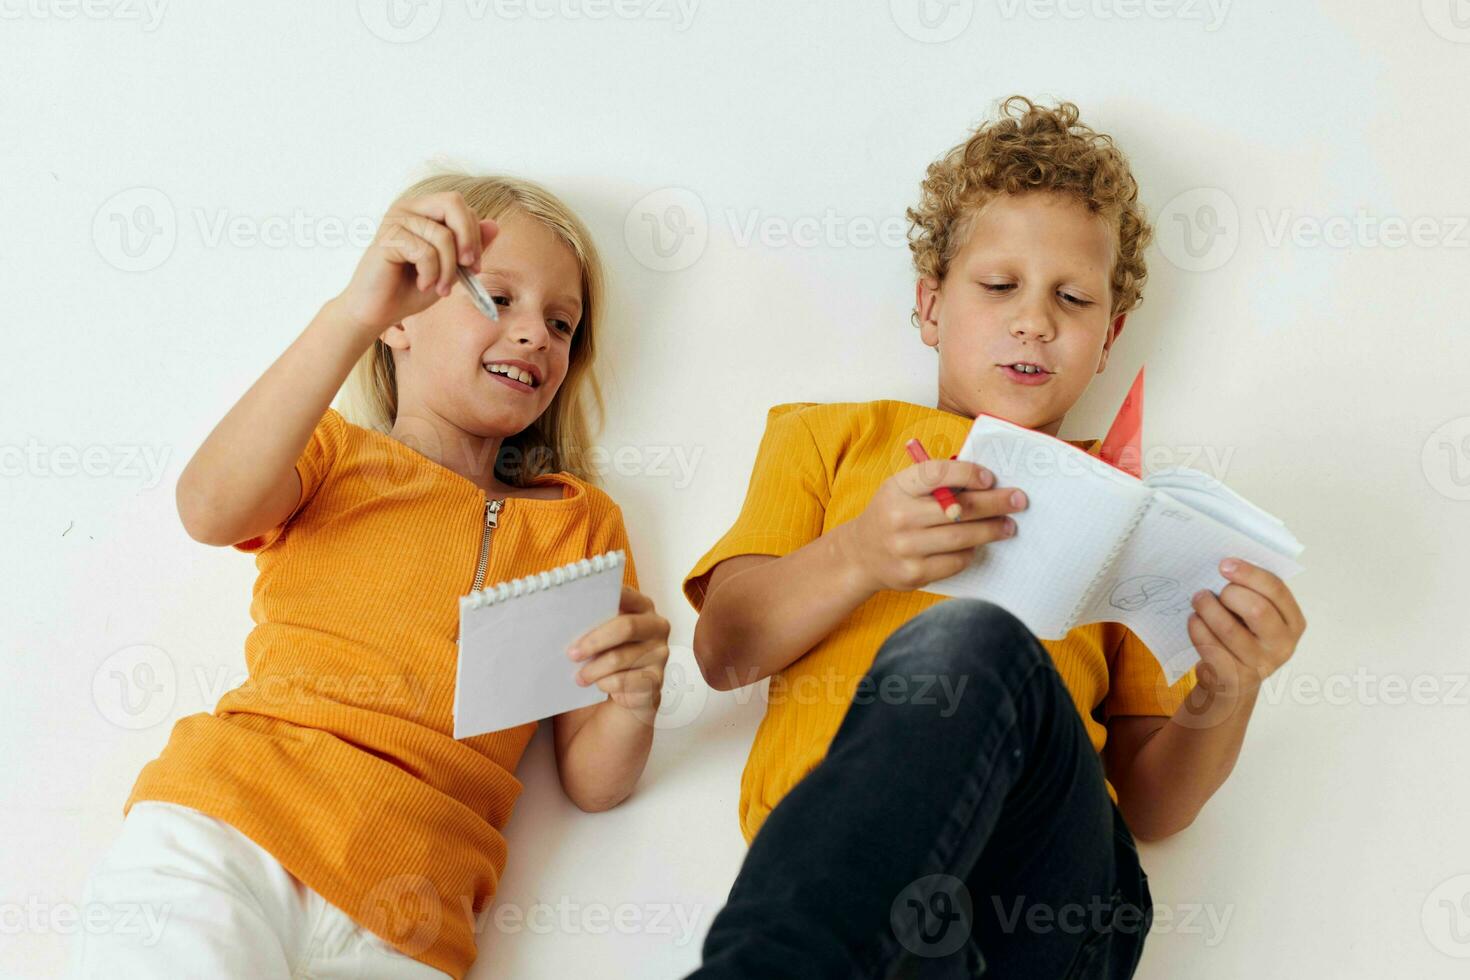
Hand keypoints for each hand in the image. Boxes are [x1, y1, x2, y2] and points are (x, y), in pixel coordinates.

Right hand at [333, 190, 498, 336]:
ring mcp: (396, 219)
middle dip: (468, 239)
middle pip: (453, 202)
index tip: (474, 267)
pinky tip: (422, 284)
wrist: (378, 311)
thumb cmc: (411, 289)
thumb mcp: (450, 268)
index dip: (475, 235)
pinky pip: (425, 252)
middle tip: (468, 269)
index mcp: (424, 210)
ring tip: (439, 288)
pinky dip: (431, 274)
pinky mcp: (387, 237)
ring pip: (443, 235)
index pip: (462, 206)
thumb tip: (494, 224)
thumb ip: (470, 247)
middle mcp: (409, 208)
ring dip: (448, 270)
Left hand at [566, 587, 670, 723]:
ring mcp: (660, 653)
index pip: (624, 594)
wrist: (625, 695)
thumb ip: (593, 622)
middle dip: (594, 641)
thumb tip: (566, 617)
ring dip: (593, 670)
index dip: (603, 598)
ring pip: (619, 658)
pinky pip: (623, 681)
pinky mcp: (656, 679)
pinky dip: (605, 684)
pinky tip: (600, 685)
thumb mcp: (602, 635)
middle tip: (571, 654)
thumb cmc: (608, 656)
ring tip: (579, 677)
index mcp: (642, 606)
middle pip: (626, 627)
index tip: (578, 605)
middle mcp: (656, 626)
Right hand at [836, 458, 1029, 593]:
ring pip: (961, 538)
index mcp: (897, 488)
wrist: (861, 554)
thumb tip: (986, 481)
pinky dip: (971, 552)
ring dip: (991, 530)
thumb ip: (935, 482)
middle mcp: (898, 517)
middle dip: (995, 503)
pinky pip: (955, 561)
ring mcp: (905, 548)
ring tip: (1009, 526)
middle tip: (1019, 500)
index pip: (936, 474)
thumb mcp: (902, 488)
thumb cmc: (892, 513)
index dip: (967, 474)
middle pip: (958, 509)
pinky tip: (978, 546)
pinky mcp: (913, 573)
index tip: (991, 478)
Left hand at [1187, 558, 1306, 699]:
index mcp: (1293, 622)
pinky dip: (1197, 628)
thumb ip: (1251, 592)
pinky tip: (1194, 620)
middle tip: (1210, 590)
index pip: (1276, 590)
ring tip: (1198, 599)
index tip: (1224, 564)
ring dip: (1207, 608)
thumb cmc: (1242, 634)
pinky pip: (1211, 647)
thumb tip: (1226, 565)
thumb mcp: (1255, 614)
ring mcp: (1260, 664)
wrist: (1232, 680)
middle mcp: (1282, 645)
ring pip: (1228, 628)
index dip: (1249, 573)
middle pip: (1257, 609)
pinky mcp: (1234, 677)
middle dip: (1229, 593)